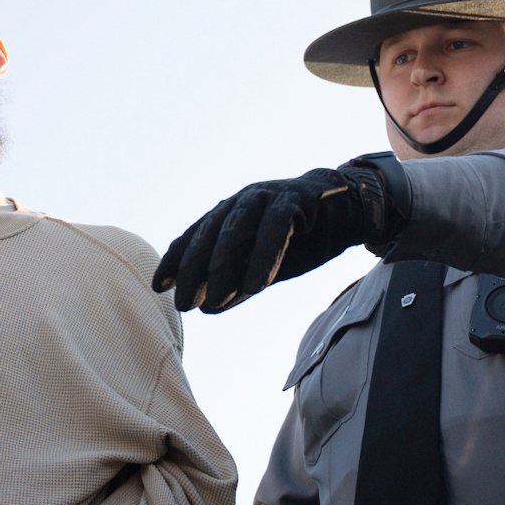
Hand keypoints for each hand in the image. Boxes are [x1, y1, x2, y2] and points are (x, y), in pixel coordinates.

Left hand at [153, 166, 374, 312]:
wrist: (345, 212)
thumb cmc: (300, 241)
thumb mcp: (263, 267)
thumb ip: (237, 283)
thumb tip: (208, 307)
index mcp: (227, 215)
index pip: (193, 237)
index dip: (174, 261)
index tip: (158, 287)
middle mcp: (240, 203)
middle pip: (208, 236)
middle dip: (193, 272)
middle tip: (185, 305)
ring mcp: (266, 197)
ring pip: (235, 231)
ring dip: (221, 269)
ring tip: (213, 303)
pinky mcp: (293, 200)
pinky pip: (273, 229)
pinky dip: (262, 258)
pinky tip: (254, 287)